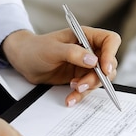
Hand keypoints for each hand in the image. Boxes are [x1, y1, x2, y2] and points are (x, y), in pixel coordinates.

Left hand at [2, 27, 120, 106]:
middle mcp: (89, 49)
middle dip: (97, 77)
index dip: (111, 54)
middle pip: (108, 63)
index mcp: (86, 36)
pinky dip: (80, 95)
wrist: (24, 60)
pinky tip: (70, 98)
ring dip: (89, 87)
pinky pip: (87, 88)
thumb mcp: (53, 49)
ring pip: (100, 78)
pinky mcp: (79, 77)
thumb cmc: (36, 48)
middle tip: (82, 84)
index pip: (110, 40)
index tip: (104, 68)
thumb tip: (93, 61)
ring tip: (73, 89)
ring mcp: (85, 64)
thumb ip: (73, 53)